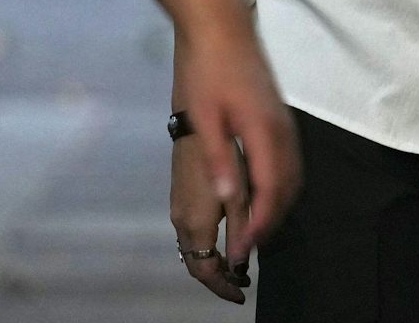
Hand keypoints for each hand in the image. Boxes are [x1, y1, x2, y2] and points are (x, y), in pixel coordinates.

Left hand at [168, 4, 299, 301]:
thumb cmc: (206, 69)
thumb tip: (227, 201)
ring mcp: (285, 123)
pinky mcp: (281, 118)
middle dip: (270, 221)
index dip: (258, 223)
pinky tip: (263, 194)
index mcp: (263, 131)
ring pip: (292, 176)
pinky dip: (281, 186)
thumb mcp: (204, 116)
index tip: (243, 249)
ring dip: (277, 206)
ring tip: (253, 228)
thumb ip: (219, 159)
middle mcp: (282, 131)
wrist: (222, 25)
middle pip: (287, 188)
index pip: (269, 189)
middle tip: (246, 248)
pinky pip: (290, 162)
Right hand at [171, 134, 251, 302]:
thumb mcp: (237, 195)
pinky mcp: (179, 199)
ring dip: (211, 262)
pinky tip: (223, 239)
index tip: (240, 293)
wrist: (195, 126)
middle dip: (216, 277)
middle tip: (239, 282)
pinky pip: (190, 235)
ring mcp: (177, 209)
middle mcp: (182, 222)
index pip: (205, 269)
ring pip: (192, 249)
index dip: (222, 286)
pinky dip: (206, 246)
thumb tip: (242, 263)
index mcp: (196, 224)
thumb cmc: (222, 157)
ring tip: (234, 264)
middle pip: (195, 263)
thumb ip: (239, 230)